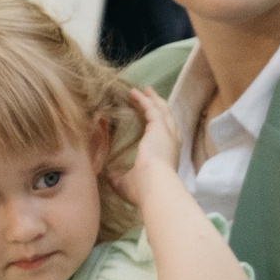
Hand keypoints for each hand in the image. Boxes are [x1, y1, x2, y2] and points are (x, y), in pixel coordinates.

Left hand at [110, 89, 177, 205]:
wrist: (155, 186)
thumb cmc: (143, 189)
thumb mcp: (127, 183)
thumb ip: (118, 177)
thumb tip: (108, 173)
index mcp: (167, 156)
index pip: (166, 136)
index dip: (159, 125)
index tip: (152, 117)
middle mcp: (171, 143)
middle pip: (168, 119)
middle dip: (159, 107)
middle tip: (151, 96)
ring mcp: (167, 134)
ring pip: (162, 110)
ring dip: (153, 99)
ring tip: (145, 90)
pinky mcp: (159, 127)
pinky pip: (151, 108)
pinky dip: (144, 99)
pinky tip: (134, 93)